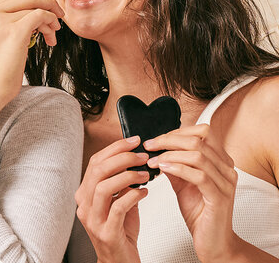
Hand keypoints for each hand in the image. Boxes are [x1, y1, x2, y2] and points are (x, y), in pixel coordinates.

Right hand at [0, 0, 62, 106]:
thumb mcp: (1, 36)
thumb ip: (13, 18)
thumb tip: (39, 0)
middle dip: (48, 2)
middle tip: (60, 12)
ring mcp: (0, 20)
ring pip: (36, 6)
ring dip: (50, 19)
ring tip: (53, 33)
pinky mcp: (14, 30)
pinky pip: (40, 16)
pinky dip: (50, 23)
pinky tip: (51, 37)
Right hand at [75, 137, 148, 262]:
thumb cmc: (121, 231)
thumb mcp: (119, 201)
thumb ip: (122, 182)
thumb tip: (135, 158)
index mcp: (85, 193)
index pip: (95, 162)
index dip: (114, 148)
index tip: (133, 141)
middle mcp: (84, 205)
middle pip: (98, 170)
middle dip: (122, 157)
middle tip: (141, 154)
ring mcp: (93, 220)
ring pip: (104, 187)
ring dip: (128, 175)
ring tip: (145, 173)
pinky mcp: (106, 233)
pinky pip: (118, 207)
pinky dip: (133, 195)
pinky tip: (144, 192)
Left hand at [143, 124, 237, 262]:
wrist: (213, 243)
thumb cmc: (199, 212)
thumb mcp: (182, 182)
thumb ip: (173, 163)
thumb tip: (156, 147)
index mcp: (220, 160)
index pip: (201, 132)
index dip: (176, 132)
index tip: (155, 140)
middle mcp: (226, 168)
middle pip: (199, 139)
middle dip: (169, 140)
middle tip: (150, 146)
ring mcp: (225, 182)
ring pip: (198, 155)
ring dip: (170, 154)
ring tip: (153, 160)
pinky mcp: (219, 198)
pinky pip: (199, 176)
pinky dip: (178, 168)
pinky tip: (163, 169)